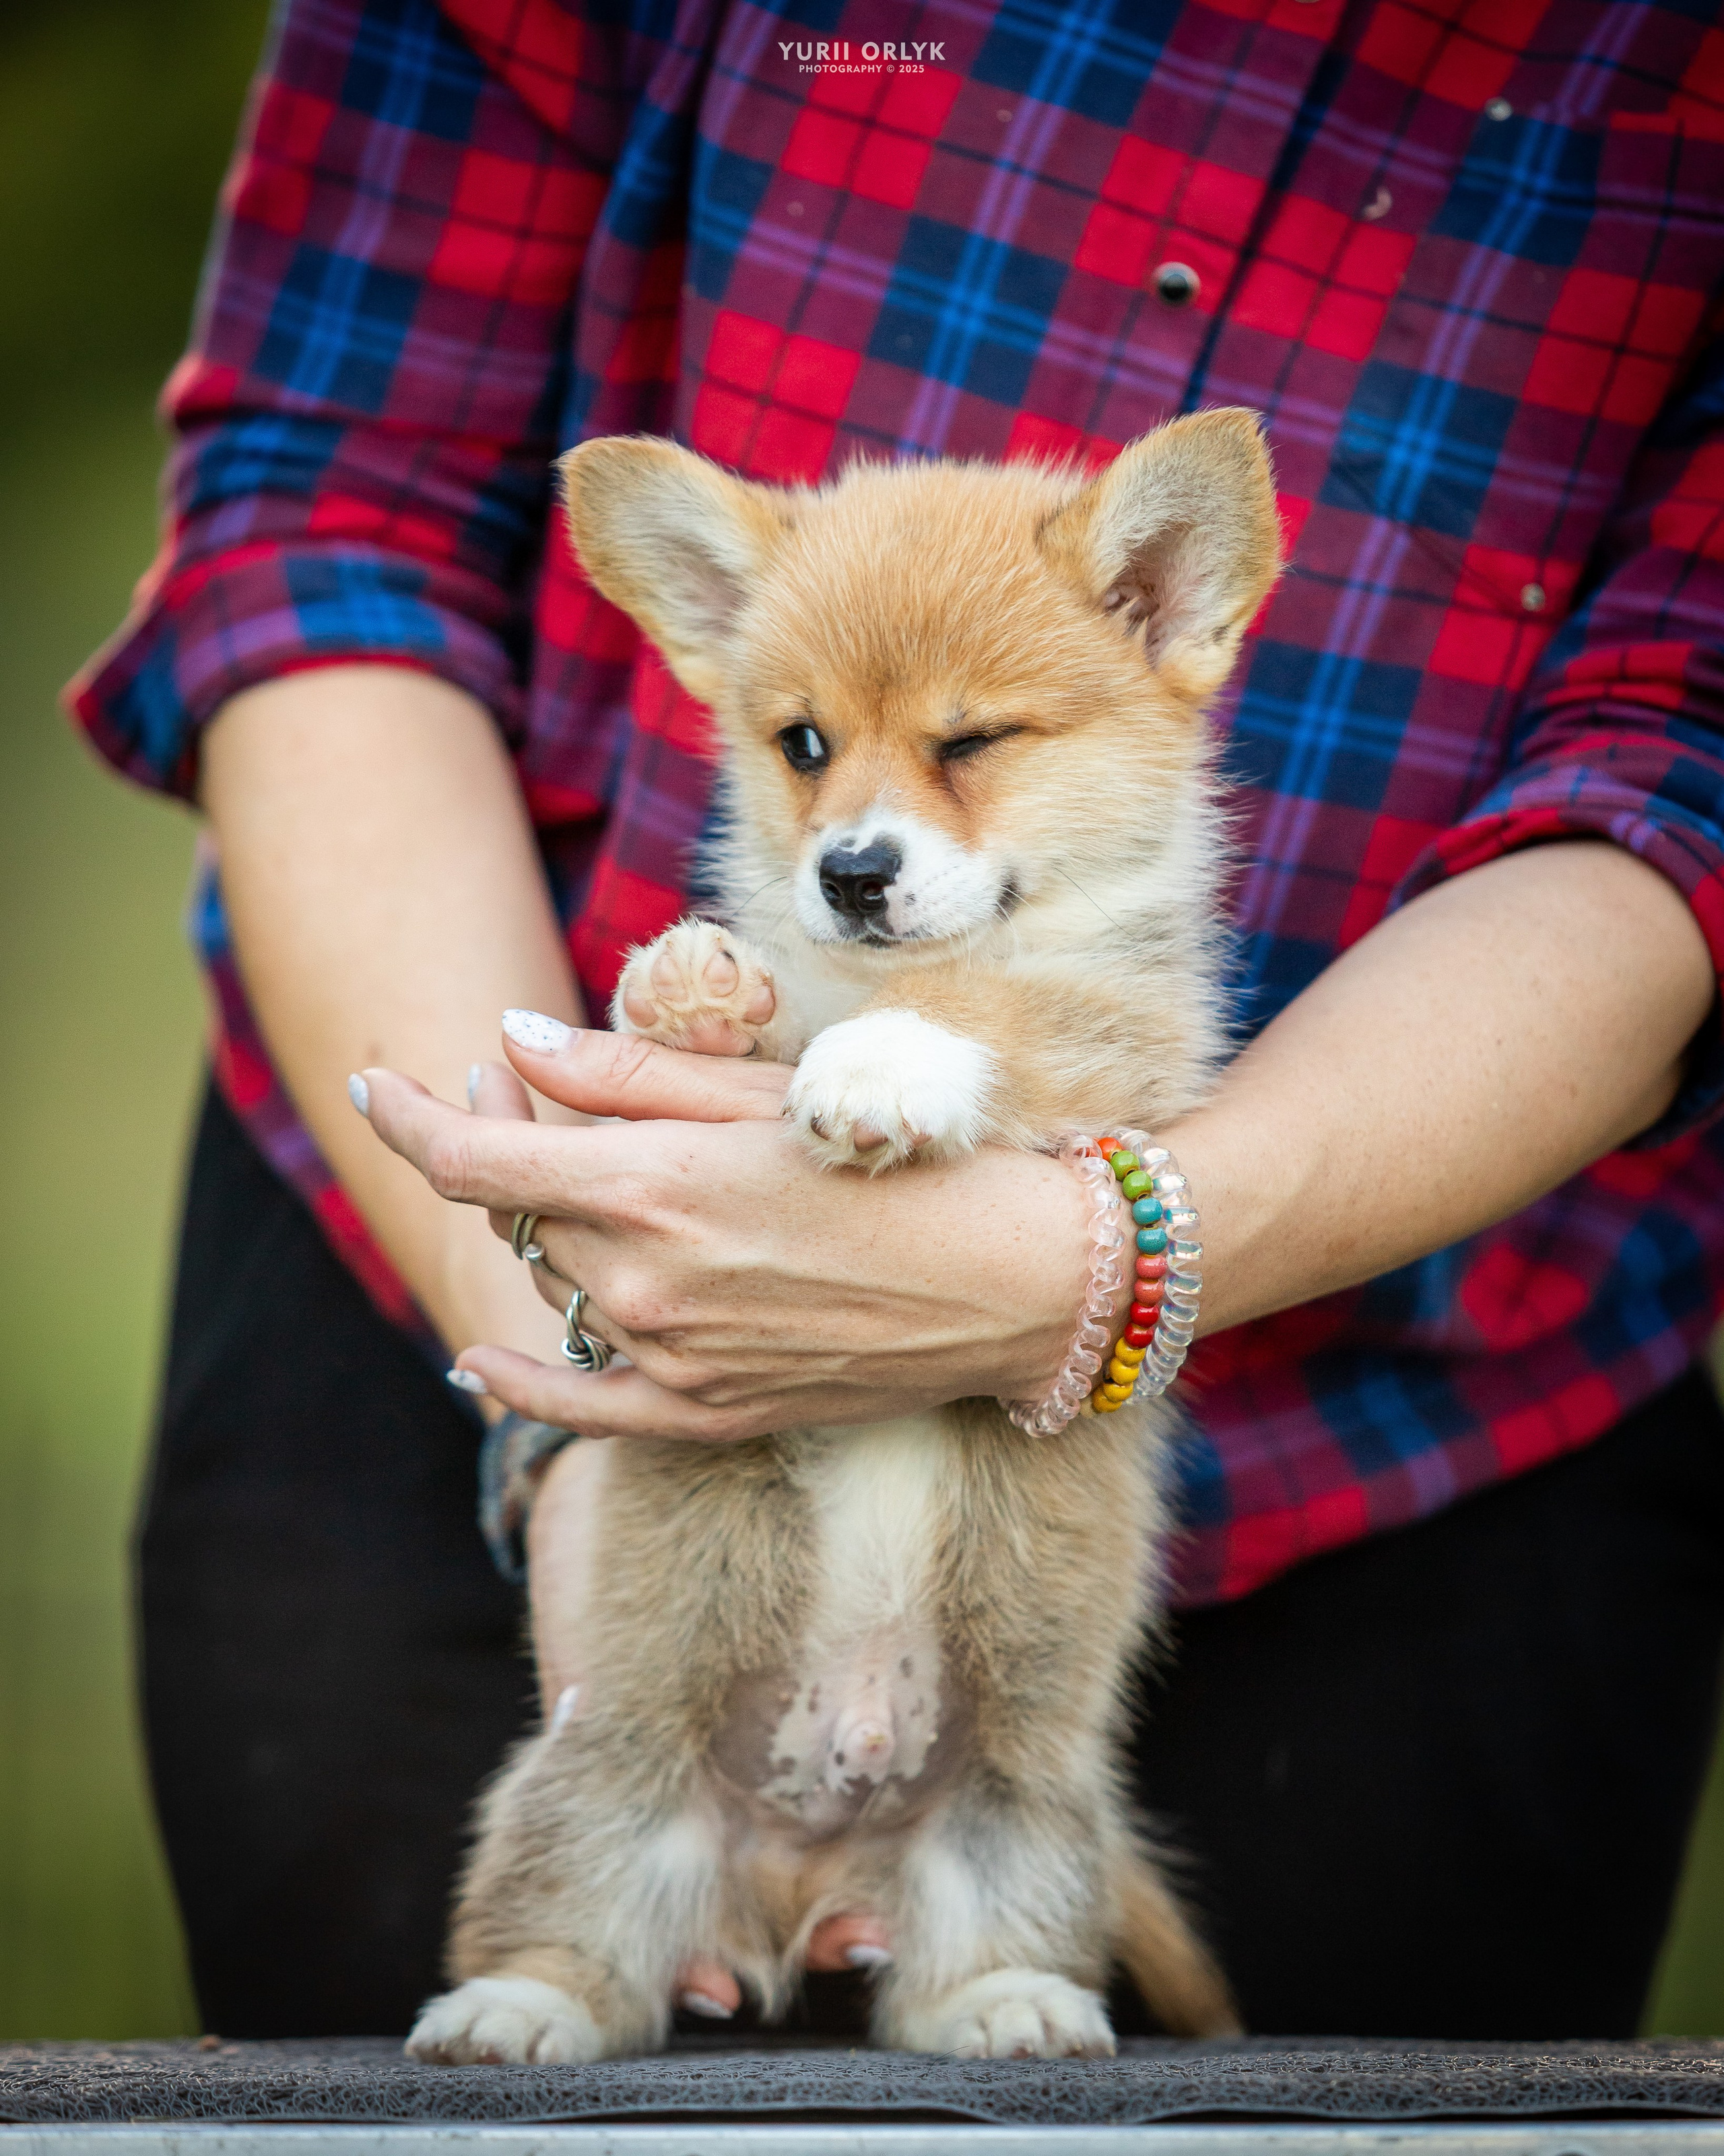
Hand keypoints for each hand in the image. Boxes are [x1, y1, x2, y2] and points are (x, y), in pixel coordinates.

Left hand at [357, 1026, 1097, 1440]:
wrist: (1024, 1280)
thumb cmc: (911, 1157)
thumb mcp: (770, 1092)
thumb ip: (627, 1075)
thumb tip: (511, 1043)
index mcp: (657, 1187)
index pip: (472, 1162)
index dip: (405, 1115)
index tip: (372, 1083)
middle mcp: (646, 1285)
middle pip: (516, 1215)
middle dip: (500, 1144)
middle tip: (520, 1091)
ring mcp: (672, 1360)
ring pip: (555, 1287)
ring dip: (541, 1229)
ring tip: (573, 1175)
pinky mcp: (707, 1415)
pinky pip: (577, 1408)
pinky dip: (519, 1383)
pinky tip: (481, 1365)